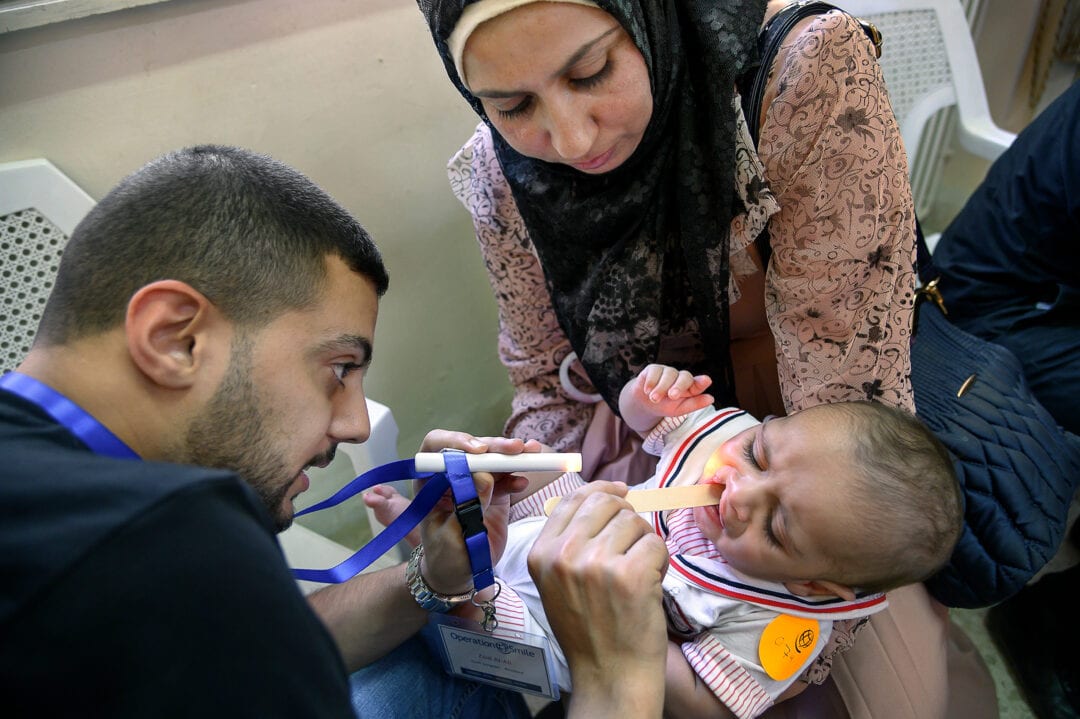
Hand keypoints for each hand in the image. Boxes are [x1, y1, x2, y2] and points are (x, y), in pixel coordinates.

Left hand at [415, 430, 535, 594]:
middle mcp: (452, 475)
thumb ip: (468, 506)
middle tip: (516, 448)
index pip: (436, 448)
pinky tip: (523, 483)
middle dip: (494, 446)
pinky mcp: (494, 492)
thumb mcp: (453, 535)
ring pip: (492, 459)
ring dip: (512, 454)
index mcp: (431, 482)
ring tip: (532, 453)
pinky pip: (507, 477)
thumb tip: (484, 477)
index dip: (456, 442)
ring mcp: (475, 482)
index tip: (478, 451)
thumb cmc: (446, 556)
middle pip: (472, 449)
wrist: (459, 573)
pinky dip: (517, 476)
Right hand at [527, 482, 668, 714]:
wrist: (609, 675)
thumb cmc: (589, 630)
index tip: (621, 492)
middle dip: (627, 516)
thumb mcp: (557, 583)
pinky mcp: (629, 575)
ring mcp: (595, 564)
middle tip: (634, 542)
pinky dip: (661, 562)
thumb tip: (603, 498)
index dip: (601, 490)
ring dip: (644, 544)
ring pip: (634, 522)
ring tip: (638, 573)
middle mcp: (563, 555)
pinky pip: (655, 543)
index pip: (572, 500)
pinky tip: (650, 584)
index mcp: (541, 554)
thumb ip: (569, 542)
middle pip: (606, 503)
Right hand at [636, 364, 711, 410]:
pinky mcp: (654, 369)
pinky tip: (647, 391)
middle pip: (684, 376)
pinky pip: (654, 371)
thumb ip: (694, 404)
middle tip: (672, 396)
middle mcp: (680, 377)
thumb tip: (711, 399)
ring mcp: (667, 371)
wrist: (645, 403)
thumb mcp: (680, 409)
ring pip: (668, 374)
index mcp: (690, 387)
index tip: (706, 380)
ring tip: (654, 399)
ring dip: (661, 388)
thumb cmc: (665, 405)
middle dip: (679, 386)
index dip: (701, 382)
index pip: (698, 383)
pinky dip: (651, 382)